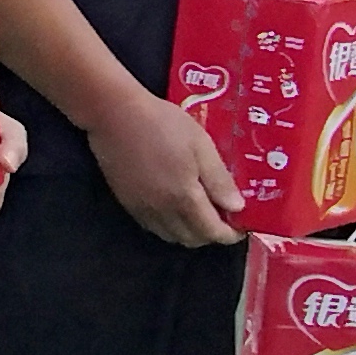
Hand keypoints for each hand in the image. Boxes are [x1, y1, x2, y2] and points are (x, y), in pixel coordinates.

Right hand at [91, 88, 244, 248]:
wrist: (114, 115)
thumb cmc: (163, 123)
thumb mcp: (200, 145)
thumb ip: (219, 180)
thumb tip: (238, 208)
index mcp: (185, 198)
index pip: (212, 232)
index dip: (229, 234)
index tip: (241, 226)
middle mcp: (163, 211)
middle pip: (192, 239)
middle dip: (211, 234)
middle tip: (222, 216)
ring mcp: (142, 209)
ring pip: (171, 236)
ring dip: (189, 232)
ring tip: (198, 212)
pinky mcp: (127, 203)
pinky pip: (153, 227)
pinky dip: (169, 226)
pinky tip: (173, 208)